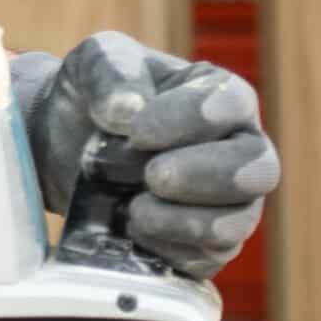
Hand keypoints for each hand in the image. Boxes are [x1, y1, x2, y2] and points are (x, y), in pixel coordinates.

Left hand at [11, 32, 281, 278]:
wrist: (63, 143)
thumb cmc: (94, 95)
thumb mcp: (95, 61)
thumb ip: (111, 71)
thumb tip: (126, 111)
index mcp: (220, 96)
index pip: (232, 105)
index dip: (190, 119)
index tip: (137, 130)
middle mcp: (238, 150)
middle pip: (258, 171)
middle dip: (205, 176)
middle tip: (153, 176)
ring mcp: (226, 203)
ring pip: (237, 223)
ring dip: (186, 221)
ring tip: (134, 210)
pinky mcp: (203, 245)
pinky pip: (206, 259)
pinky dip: (170, 251)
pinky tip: (133, 233)